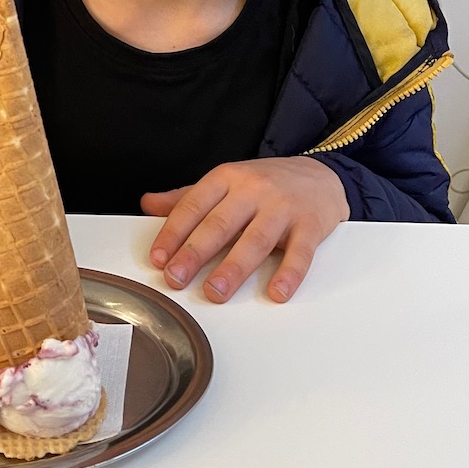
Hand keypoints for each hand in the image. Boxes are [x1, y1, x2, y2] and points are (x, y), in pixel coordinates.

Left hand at [140, 156, 347, 303]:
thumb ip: (187, 197)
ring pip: (255, 240)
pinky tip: (276, 292)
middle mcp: (253, 190)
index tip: (158, 258)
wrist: (320, 175)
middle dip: (195, 253)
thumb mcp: (225, 183)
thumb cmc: (265, 184)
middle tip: (176, 278)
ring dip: (233, 268)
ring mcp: (283, 207)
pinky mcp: (311, 225)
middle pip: (220, 224)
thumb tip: (148, 204)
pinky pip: (300, 252)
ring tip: (214, 292)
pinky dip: (289, 273)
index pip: (194, 206)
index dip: (173, 232)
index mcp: (227, 178)